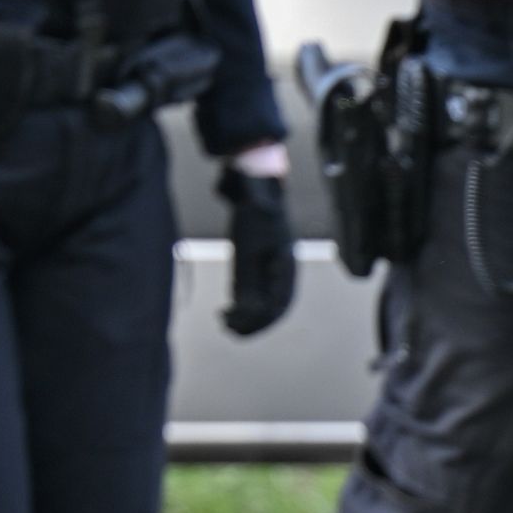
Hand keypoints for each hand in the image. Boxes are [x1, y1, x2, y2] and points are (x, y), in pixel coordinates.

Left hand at [219, 162, 295, 337]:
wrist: (256, 182)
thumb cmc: (256, 211)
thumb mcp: (248, 247)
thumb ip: (248, 279)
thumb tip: (246, 311)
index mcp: (286, 267)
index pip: (278, 305)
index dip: (260, 321)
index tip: (240, 329)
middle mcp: (282, 269)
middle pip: (272, 306)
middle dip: (252, 322)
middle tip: (231, 330)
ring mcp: (272, 264)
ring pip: (264, 298)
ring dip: (246, 313)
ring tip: (226, 321)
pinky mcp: (259, 258)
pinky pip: (255, 287)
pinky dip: (242, 300)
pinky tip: (228, 306)